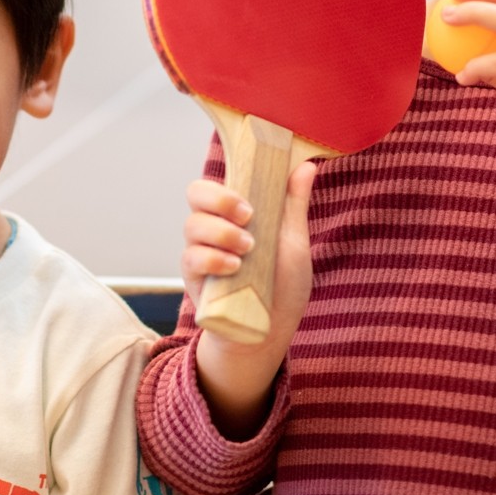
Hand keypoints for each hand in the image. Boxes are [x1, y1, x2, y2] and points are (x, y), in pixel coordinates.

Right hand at [181, 161, 316, 438]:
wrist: (270, 329)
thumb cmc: (282, 284)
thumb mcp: (293, 240)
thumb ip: (293, 203)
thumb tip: (305, 165)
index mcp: (233, 213)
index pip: (215, 182)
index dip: (225, 182)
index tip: (250, 202)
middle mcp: (212, 227)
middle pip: (195, 193)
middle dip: (219, 199)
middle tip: (247, 216)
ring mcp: (200, 251)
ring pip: (192, 225)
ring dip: (221, 232)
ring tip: (248, 249)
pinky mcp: (193, 278)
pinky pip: (190, 258)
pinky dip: (212, 258)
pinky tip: (234, 267)